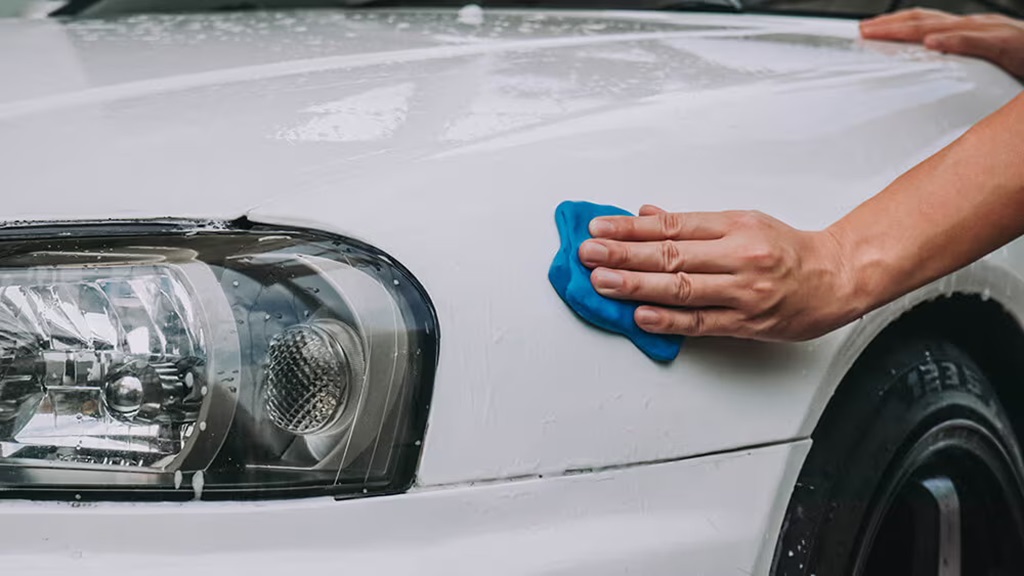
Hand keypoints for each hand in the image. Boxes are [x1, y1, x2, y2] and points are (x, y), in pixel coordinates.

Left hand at [579, 206, 863, 340]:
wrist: (837, 277)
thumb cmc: (787, 249)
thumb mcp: (742, 221)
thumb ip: (693, 224)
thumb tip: (647, 216)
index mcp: (734, 226)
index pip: (672, 226)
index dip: (631, 228)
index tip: (599, 228)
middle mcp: (738, 256)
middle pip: (671, 255)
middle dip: (624, 254)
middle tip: (589, 254)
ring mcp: (743, 291)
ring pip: (682, 288)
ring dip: (637, 285)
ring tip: (602, 282)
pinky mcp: (748, 322)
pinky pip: (702, 322)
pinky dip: (669, 319)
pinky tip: (640, 315)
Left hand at [860, 8, 1023, 78]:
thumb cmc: (1023, 64)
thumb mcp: (985, 63)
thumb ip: (957, 67)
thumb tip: (926, 74)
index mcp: (970, 30)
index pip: (924, 23)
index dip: (894, 25)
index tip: (865, 31)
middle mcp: (978, 25)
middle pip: (925, 21)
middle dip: (891, 25)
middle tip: (862, 31)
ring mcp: (993, 32)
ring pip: (945, 27)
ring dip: (910, 30)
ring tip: (881, 33)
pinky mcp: (1009, 45)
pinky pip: (979, 42)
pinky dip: (954, 42)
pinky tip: (932, 44)